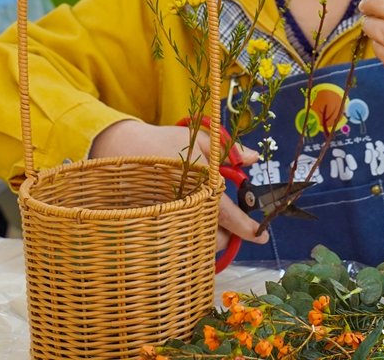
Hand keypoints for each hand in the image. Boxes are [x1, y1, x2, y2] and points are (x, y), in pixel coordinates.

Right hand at [90, 120, 268, 249]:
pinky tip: (190, 225)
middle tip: (231, 223)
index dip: (249, 229)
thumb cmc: (164, 141)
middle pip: (214, 239)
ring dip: (208, 238)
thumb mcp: (201, 138)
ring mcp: (169, 219)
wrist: (122, 148)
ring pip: (196, 245)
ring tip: (209, 221)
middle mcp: (187, 208)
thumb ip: (229, 150)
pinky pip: (177, 242)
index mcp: (202, 187)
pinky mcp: (154, 224)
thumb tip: (252, 159)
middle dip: (228, 236)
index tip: (262, 236)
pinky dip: (188, 238)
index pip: (231, 216)